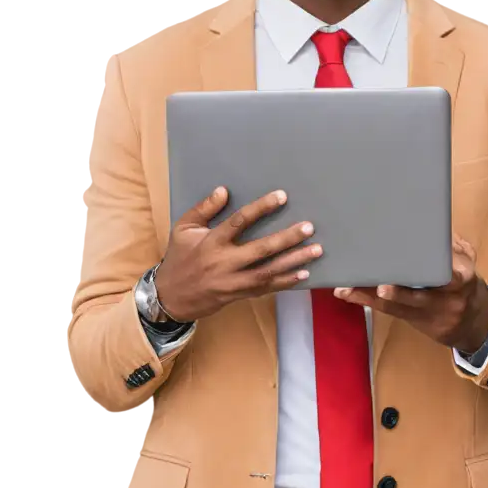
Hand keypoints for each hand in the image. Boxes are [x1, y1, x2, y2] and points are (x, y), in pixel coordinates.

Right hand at [154, 186, 322, 321]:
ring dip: (294, 261)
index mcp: (211, 242)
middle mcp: (224, 262)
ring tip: (316, 250)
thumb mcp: (183, 229)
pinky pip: (267, 288)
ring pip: (268, 271)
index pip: (239, 222)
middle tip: (309, 227)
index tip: (282, 196)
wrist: (171, 297)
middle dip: (287, 238)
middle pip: (261, 249)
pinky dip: (286, 281)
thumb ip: (204, 209)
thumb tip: (224, 190)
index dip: (261, 208)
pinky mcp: (239, 295)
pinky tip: (304, 273)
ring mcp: (233, 281)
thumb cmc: (179, 258)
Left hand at [333, 235, 487, 351]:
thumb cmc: (463, 280)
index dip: (437, 271)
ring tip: (348, 288)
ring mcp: (428, 312)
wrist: (473, 323)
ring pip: (397, 307)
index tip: (419, 262)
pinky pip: (388, 311)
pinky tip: (348, 293)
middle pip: (419, 296)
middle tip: (379, 285)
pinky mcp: (413, 320)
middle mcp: (446, 299)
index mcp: (462, 278)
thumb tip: (429, 219)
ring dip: (370, 297)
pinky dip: (367, 301)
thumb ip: (450, 243)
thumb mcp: (466, 259)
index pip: (450, 275)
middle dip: (398, 291)